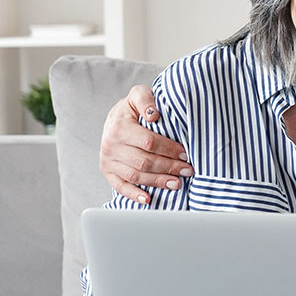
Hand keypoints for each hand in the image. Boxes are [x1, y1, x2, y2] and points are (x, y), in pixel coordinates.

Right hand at [98, 84, 191, 202]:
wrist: (114, 119)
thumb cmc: (132, 108)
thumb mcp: (138, 95)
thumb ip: (146, 99)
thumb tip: (154, 114)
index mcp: (119, 127)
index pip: (149, 142)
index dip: (169, 149)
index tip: (185, 153)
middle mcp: (111, 145)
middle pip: (144, 161)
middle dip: (168, 167)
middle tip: (187, 170)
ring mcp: (108, 160)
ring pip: (136, 175)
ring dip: (157, 182)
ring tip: (176, 184)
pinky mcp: (108, 172)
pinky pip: (120, 186)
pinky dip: (134, 195)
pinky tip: (149, 199)